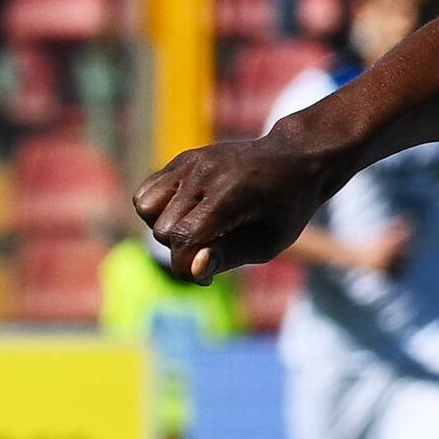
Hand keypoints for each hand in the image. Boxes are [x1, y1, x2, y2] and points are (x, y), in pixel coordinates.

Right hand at [133, 137, 343, 282]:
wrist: (293, 159)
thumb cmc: (286, 208)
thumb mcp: (269, 241)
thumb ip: (229, 256)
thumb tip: (192, 269)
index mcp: (231, 193)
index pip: (185, 237)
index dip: (187, 268)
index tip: (207, 279)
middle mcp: (204, 172)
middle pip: (162, 228)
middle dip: (181, 250)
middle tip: (212, 249)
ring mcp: (189, 162)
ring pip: (145, 208)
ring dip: (163, 228)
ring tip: (196, 230)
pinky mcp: (181, 159)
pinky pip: (146, 192)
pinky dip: (157, 210)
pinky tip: (187, 214)